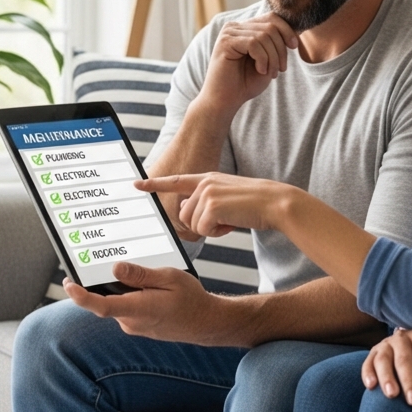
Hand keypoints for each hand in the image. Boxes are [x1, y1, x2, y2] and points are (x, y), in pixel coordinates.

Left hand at [64, 263, 223, 343]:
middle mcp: (132, 322)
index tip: (69, 284)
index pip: (102, 306)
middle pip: (103, 301)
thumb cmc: (191, 299)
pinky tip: (138, 284)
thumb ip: (141, 275)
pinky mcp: (136, 325)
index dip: (81, 297)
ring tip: (127, 270)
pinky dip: (124, 295)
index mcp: (140, 309)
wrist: (205, 323)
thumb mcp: (169, 277)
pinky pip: (122, 307)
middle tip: (89, 261)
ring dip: (114, 289)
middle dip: (96, 284)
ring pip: (114, 303)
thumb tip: (115, 269)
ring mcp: (133, 326)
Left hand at [136, 173, 290, 236]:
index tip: (137, 184)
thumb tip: (189, 213)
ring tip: (230, 220)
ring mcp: (206, 193)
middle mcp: (204, 183)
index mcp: (207, 178)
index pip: (176, 180)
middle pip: (184, 215)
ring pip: (192, 224)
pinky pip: (202, 230)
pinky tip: (232, 224)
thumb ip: (207, 201)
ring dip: (210, 229)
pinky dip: (217, 233)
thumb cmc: (255, 205)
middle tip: (224, 222)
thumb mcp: (227, 198)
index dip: (155, 183)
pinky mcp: (211, 205)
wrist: (275, 203)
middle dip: (201, 225)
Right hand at [200, 14, 298, 110]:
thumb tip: (295, 31)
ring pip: (264, 36)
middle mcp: (235, 27)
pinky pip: (253, 43)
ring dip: (273, 58)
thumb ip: (276, 45)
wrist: (224, 102)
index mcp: (245, 29)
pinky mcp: (225, 42)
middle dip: (281, 49)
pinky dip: (262, 59)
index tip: (294, 46)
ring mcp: (229, 33)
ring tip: (270, 74)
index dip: (287, 30)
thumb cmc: (245, 84)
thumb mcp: (268, 62)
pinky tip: (260, 70)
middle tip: (280, 70)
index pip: (272, 18)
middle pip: (270, 26)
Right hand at [361, 328, 411, 404]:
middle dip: (409, 380)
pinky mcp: (373, 354)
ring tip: (392, 395)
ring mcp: (386, 345)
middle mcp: (402, 339)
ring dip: (386, 377)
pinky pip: (368, 363)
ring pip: (383, 360)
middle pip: (404, 359)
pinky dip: (367, 373)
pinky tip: (371, 386)